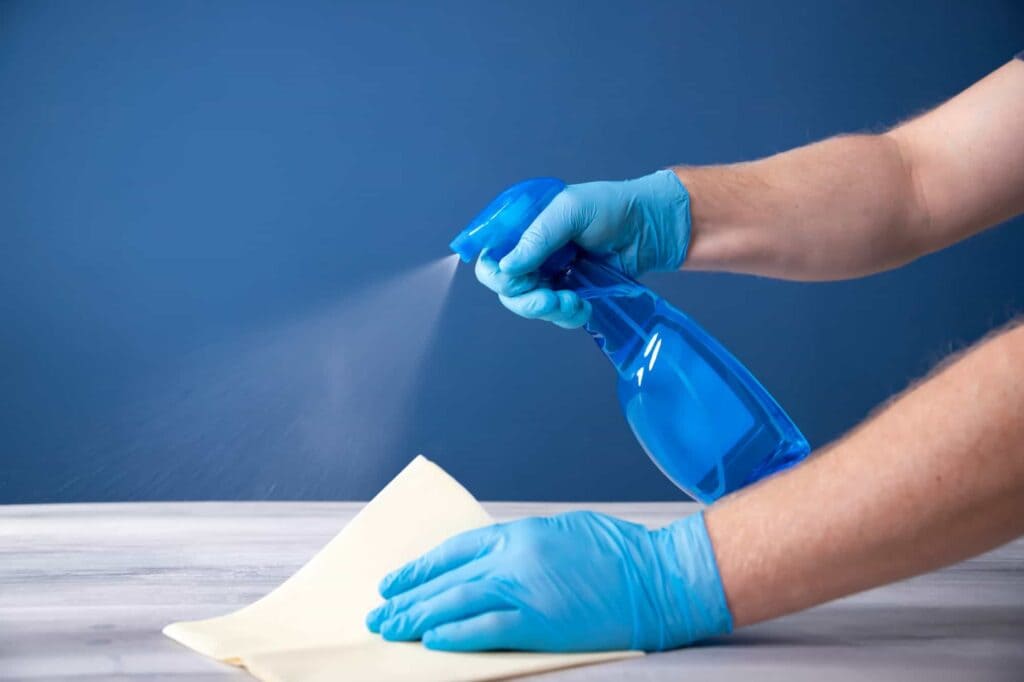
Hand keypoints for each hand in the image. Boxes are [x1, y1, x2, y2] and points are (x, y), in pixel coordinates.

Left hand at [365, 511, 731, 651]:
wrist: (657, 576)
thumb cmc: (618, 552)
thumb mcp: (561, 532)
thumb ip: (522, 547)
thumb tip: (492, 565)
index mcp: (519, 534)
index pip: (453, 551)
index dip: (419, 569)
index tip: (395, 582)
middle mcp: (514, 558)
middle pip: (447, 580)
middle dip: (408, 598)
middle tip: (379, 614)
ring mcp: (524, 589)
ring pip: (455, 604)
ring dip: (418, 618)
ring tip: (391, 630)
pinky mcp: (538, 622)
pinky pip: (485, 630)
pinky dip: (455, 635)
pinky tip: (431, 641)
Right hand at [475, 169, 691, 328]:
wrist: (651, 227)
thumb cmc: (612, 207)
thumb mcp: (570, 210)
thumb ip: (537, 237)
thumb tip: (506, 267)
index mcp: (523, 227)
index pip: (490, 255)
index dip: (496, 273)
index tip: (517, 279)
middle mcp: (530, 252)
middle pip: (505, 288)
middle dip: (525, 299)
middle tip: (548, 299)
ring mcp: (549, 275)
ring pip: (528, 305)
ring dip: (548, 309)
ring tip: (573, 302)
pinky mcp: (569, 293)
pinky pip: (554, 315)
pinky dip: (566, 316)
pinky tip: (584, 306)